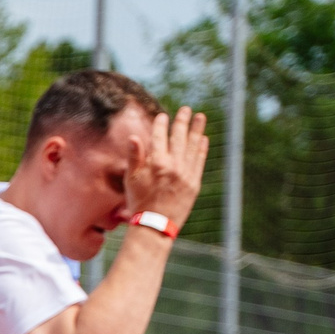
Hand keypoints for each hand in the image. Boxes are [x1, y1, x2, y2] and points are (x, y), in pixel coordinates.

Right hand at [123, 106, 209, 228]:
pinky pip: (200, 160)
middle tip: (186, 109)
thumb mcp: (131, 180)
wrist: (156, 224)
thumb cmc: (139, 202)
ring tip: (200, 117)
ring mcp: (186, 173)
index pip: (159, 137)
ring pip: (193, 146)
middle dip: (182, 121)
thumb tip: (133, 137)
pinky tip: (203, 139)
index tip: (163, 116)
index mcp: (156, 163)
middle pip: (179, 138)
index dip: (161, 125)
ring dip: (197, 130)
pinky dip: (202, 148)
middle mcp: (173, 165)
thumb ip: (134, 157)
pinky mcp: (195, 182)